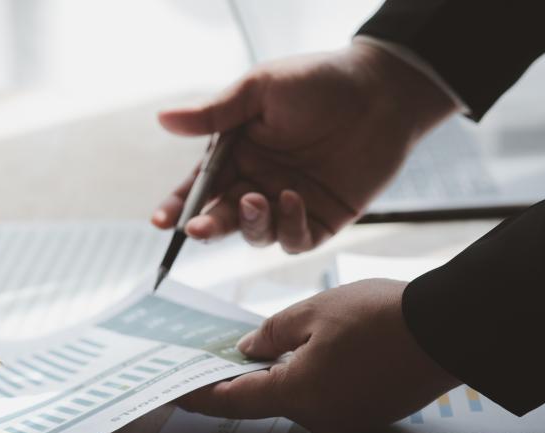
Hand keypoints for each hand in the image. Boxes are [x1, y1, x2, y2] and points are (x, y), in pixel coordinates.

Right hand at [151, 42, 456, 252]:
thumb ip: (214, 113)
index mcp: (236, 152)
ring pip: (254, 232)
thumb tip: (163, 119)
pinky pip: (294, 238)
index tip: (162, 221)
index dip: (178, 205)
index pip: (199, 186)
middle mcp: (257, 182)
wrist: (382, 91)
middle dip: (206, 225)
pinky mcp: (319, 220)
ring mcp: (286, 204)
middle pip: (222, 215)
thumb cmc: (318, 82)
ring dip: (249, 223)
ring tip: (255, 199)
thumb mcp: (260, 89)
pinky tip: (293, 199)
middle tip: (197, 228)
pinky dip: (288, 226)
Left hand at [178, 279, 459, 432]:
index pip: (233, 403)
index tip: (177, 392)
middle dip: (246, 376)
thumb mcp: (313, 312)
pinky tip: (319, 350)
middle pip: (267, 400)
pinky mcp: (369, 415)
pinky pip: (327, 397)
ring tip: (274, 342)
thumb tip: (248, 349)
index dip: (201, 396)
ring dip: (284, 373)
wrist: (448, 330)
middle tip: (223, 351)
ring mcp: (347, 421)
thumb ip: (271, 333)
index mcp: (296, 395)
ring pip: (299, 397)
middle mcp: (318, 419)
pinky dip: (314, 377)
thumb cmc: (380, 317)